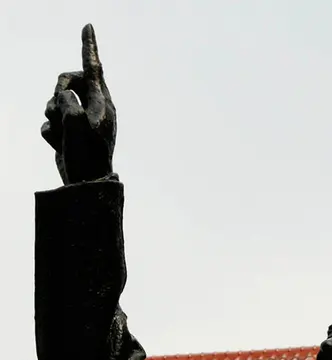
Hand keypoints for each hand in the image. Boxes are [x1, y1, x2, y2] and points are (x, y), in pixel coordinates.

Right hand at [41, 24, 116, 184]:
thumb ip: (69, 103)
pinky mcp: (68, 130)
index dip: (89, 46)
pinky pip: (49, 121)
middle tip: (60, 106)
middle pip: (66, 81)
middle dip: (58, 90)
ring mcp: (79, 118)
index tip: (88, 26)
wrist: (85, 181)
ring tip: (65, 133)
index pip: (94, 68)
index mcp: (103, 102)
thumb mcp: (78, 124)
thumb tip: (63, 97)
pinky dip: (50, 133)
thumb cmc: (88, 154)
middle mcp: (93, 107)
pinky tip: (61, 145)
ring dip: (53, 116)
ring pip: (53, 101)